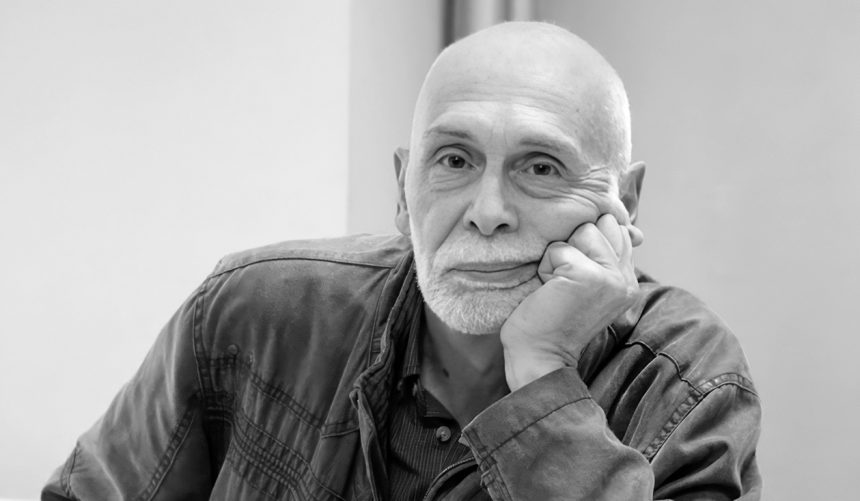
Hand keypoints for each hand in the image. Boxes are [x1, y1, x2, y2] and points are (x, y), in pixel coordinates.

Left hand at [500, 214, 639, 390]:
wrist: (539, 357)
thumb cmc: (552, 320)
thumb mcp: (584, 283)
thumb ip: (605, 254)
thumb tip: (633, 227)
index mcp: (628, 280)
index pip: (614, 229)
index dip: (586, 242)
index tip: (572, 273)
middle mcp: (626, 278)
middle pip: (598, 225)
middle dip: (573, 245)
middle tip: (564, 283)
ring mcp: (611, 277)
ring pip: (581, 232)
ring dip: (559, 256)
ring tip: (556, 287)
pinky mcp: (590, 276)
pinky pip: (559, 249)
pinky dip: (545, 268)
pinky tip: (549, 292)